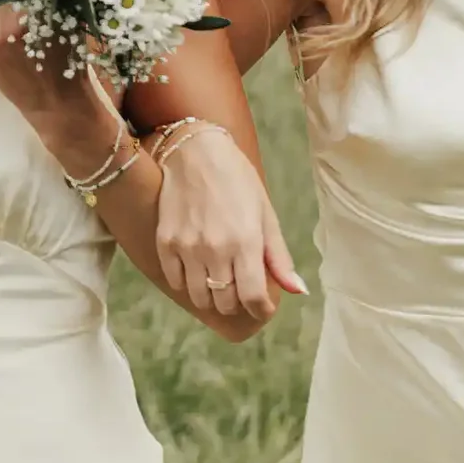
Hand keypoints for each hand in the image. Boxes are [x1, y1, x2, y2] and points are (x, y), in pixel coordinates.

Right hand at [150, 122, 304, 328]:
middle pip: (225, 302)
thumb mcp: (265, 214)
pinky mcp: (165, 242)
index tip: (263, 308)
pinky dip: (188, 284)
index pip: (254, 297)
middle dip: (237, 303)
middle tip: (240, 290)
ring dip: (212, 297)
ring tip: (218, 284)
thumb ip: (279, 257)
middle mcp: (215, 248)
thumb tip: (298, 291)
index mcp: (246, 241)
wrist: (195, 152)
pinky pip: (175, 282)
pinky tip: (196, 272)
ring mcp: (187, 247)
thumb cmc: (237, 180)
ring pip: (199, 297)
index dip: (261, 310)